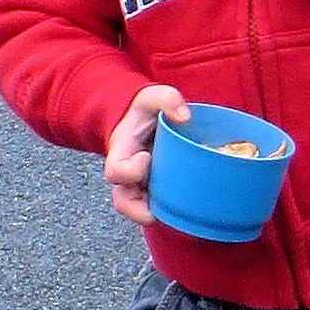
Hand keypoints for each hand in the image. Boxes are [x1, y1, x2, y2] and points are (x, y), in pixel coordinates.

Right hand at [104, 84, 188, 227]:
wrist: (141, 121)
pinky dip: (173, 210)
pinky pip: (160, 210)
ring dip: (161, 212)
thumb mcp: (151, 97)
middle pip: (125, 203)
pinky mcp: (154, 193)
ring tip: (183, 208)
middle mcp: (125, 177)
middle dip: (143, 207)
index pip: (115, 171)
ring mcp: (139, 188)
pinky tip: (193, 205)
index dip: (130, 171)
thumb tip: (185, 117)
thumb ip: (167, 99)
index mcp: (120, 154)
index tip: (147, 157)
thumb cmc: (144, 112)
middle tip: (167, 197)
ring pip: (141, 213)